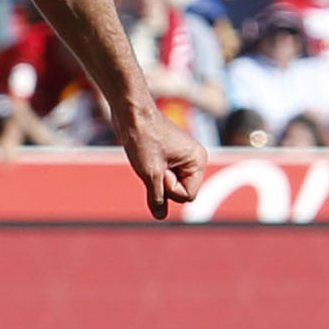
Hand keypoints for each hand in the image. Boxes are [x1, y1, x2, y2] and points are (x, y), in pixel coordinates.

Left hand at [116, 103, 202, 217]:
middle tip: (152, 161)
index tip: (159, 168)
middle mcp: (195, 159)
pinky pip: (162, 176)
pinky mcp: (170, 156)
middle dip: (163, 184)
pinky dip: (152, 173)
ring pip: (169, 186)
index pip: (187, 196)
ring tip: (148, 157)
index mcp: (198, 161)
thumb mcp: (150, 174)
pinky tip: (146, 156)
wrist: (130, 112)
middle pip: (180, 192)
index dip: (169, 188)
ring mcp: (182, 157)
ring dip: (155, 178)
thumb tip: (160, 217)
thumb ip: (157, 198)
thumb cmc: (143, 138)